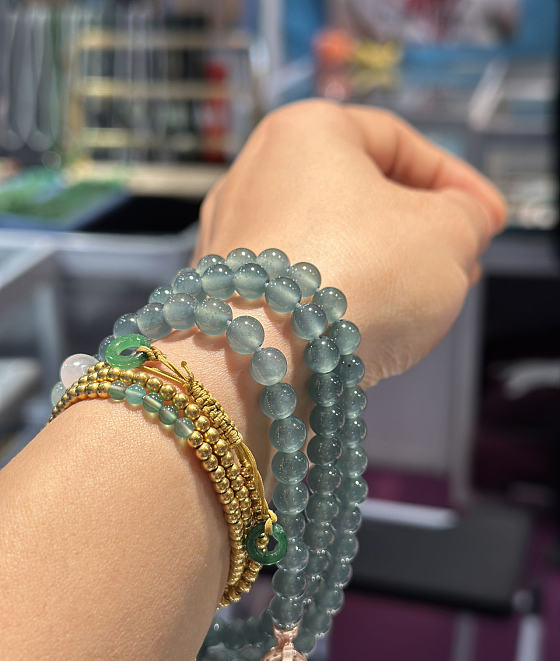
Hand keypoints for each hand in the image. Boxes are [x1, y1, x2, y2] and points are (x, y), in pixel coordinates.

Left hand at [196, 99, 505, 384]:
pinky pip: (299, 286)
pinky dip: (339, 297)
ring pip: (328, 244)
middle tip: (460, 259)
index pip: (397, 141)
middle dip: (419, 230)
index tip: (487, 216)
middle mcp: (255, 177)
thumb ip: (468, 216)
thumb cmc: (356, 277)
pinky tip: (369, 324)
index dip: (454, 180)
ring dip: (382, 267)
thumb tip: (464, 220)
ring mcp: (233, 239)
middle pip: (357, 196)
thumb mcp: (449, 233)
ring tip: (421, 299)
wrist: (268, 360)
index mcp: (304, 132)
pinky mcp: (229, 294)